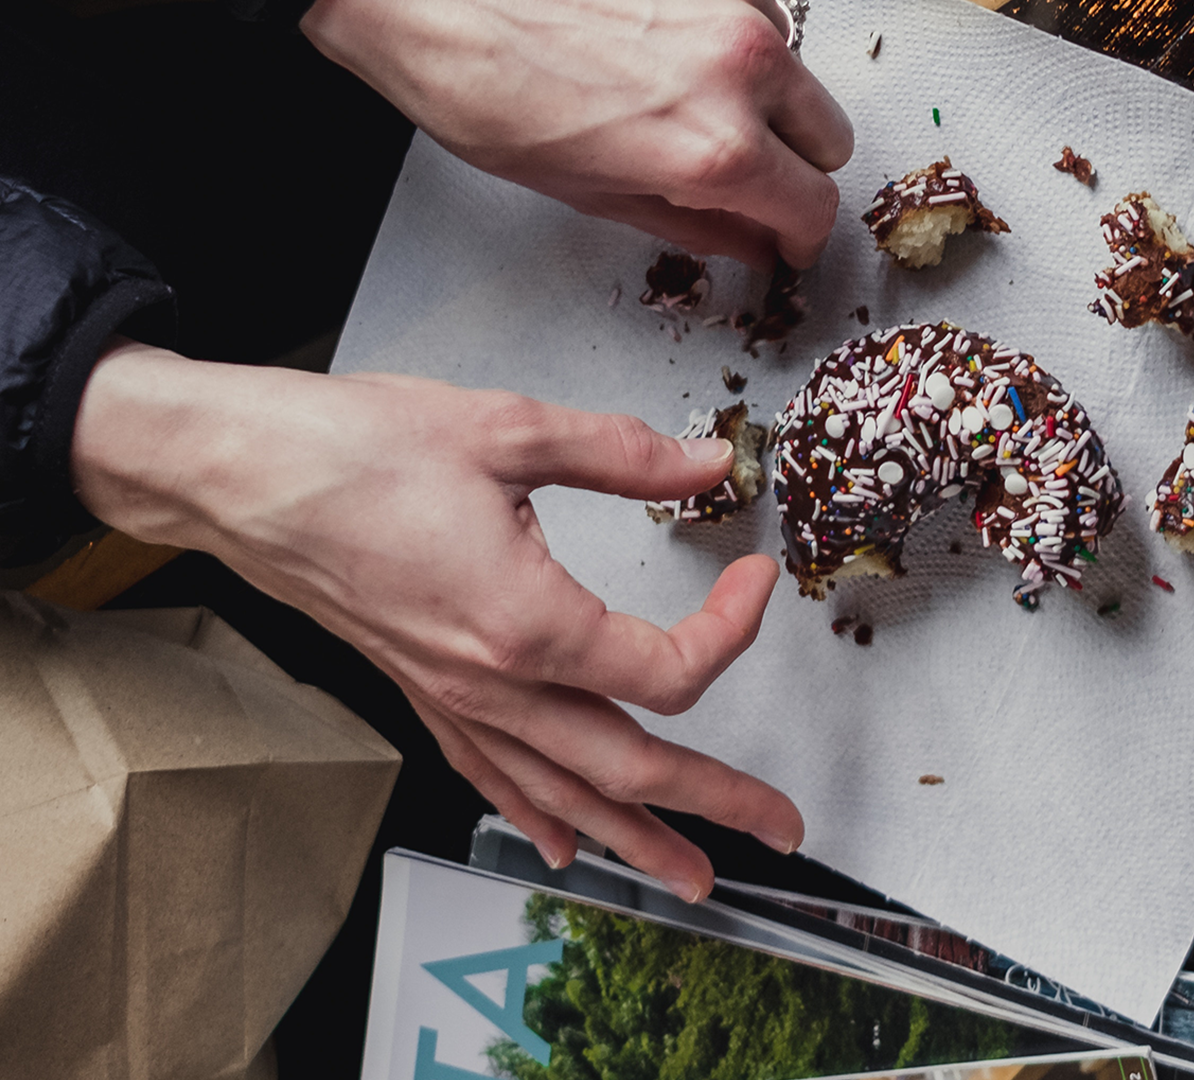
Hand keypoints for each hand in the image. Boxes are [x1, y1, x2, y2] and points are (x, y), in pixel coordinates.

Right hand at [71, 340, 799, 900]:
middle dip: (715, 800)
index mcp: (527, 625)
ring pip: (563, 793)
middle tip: (780, 825)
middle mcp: (493, 683)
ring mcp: (454, 699)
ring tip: (694, 874)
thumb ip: (622, 454)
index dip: (731, 629)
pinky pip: (490, 775)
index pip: (667, 668)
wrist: (238, 475)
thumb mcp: (507, 429)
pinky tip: (559, 843)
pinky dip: (536, 814)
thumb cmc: (351, 452)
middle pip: (629, 766)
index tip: (754, 579)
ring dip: (635, 838)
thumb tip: (704, 464)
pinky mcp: (422, 691)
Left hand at [303, 0, 854, 269]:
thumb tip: (749, 241)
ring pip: (799, 76)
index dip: (803, 238)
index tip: (789, 242)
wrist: (434, 2)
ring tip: (697, 114)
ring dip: (769, 104)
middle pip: (831, 141)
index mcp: (714, 149)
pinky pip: (761, 20)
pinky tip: (679, 62)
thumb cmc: (489, 91)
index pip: (816, 208)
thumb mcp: (595, 195)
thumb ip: (697, 225)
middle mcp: (741, 72)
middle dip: (797, 171)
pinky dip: (737, 51)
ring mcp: (733, 9)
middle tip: (751, 187)